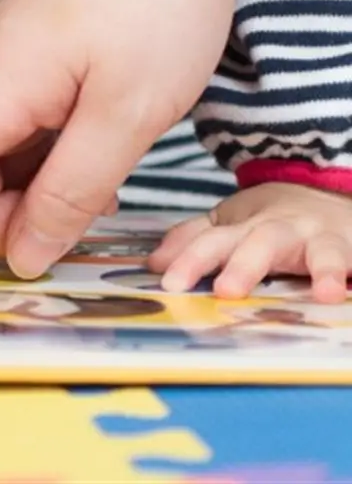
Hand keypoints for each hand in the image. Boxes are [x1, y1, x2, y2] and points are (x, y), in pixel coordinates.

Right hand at [0, 0, 245, 298]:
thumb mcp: (130, 112)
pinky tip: (93, 132)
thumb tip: (22, 253)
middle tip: (92, 198)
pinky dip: (42, 159)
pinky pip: (7, 137)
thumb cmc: (156, 0)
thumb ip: (71, 190)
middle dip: (8, 219)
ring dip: (34, 188)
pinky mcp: (14, 62)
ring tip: (104, 152)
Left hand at [150, 183, 351, 303]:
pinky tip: (344, 291)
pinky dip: (346, 274)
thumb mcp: (228, 224)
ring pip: (315, 249)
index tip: (168, 283)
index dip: (189, 259)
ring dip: (319, 267)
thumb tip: (154, 264)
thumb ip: (192, 241)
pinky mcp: (349, 250)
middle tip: (225, 290)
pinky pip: (349, 262)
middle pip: (259, 242)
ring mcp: (318, 239)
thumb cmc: (269, 220)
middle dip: (243, 264)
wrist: (325, 195)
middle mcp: (279, 229)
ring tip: (320, 292)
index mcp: (243, 226)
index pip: (211, 240)